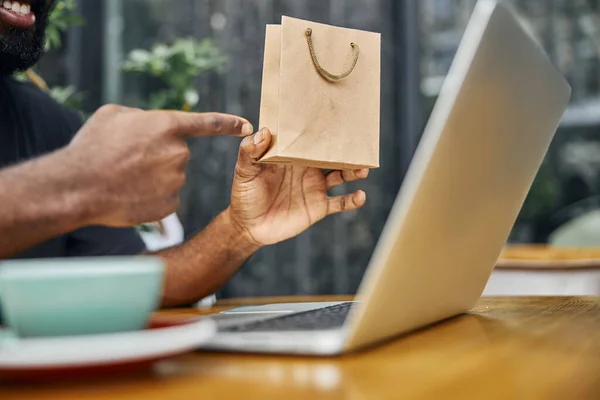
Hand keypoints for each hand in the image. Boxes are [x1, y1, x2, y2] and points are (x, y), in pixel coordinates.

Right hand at [67, 104, 252, 226]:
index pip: (207, 123)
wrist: (78, 186)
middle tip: (128, 160)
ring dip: (152, 177)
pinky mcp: (170, 205)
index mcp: (168, 126)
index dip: (228, 124)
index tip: (247, 126)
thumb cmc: (92, 147)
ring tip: (124, 177)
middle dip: (157, 156)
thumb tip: (149, 125)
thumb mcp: (114, 115)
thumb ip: (141, 117)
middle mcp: (179, 153)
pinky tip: (130, 195)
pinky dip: (151, 197)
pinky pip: (166, 198)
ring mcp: (176, 181)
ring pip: (171, 177)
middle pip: (177, 154)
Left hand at [227, 128, 367, 246]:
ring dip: (354, 171)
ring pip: (341, 175)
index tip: (334, 117)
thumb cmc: (244, 194)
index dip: (321, 129)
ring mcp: (315, 187)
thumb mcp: (244, 171)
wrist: (249, 226)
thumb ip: (250, 152)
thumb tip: (263, 132)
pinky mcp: (319, 207)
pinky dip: (352, 200)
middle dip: (345, 149)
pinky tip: (360, 196)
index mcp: (292, 156)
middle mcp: (307, 168)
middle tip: (358, 142)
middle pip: (331, 155)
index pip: (309, 139)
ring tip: (363, 169)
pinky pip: (340, 203)